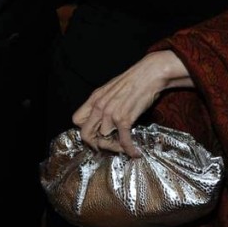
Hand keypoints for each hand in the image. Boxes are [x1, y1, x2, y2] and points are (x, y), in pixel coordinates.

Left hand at [72, 50, 192, 157]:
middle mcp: (100, 106)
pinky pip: (123, 141)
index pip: (77, 120)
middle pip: (85, 134)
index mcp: (95, 98)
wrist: (150, 73)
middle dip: (94, 144)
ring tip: (123, 146)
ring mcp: (111, 113)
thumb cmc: (134, 80)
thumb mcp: (111, 89)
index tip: (94, 134)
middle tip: (105, 147)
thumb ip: (103, 103)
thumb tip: (101, 119)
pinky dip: (130, 150)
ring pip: (104, 140)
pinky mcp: (124, 119)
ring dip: (114, 146)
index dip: (84, 130)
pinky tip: (135, 153)